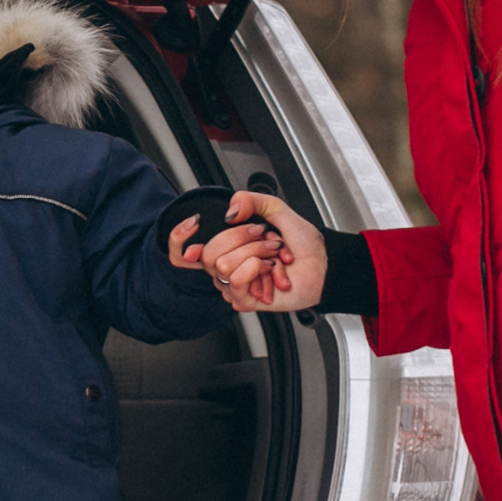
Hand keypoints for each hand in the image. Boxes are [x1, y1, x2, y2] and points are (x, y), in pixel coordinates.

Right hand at [182, 194, 329, 312]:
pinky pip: (237, 280)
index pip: (184, 250)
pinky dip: (259, 269)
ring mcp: (234, 284)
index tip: (193, 222)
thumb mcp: (276, 209)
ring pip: (224, 265)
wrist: (322, 264)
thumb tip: (230, 211)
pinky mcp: (245, 300)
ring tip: (272, 257)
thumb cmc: (303, 244)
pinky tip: (272, 272)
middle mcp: (227, 266)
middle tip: (264, 239)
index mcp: (227, 246)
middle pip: (207, 253)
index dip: (178, 237)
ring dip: (256, 254)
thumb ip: (251, 200)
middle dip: (242, 238)